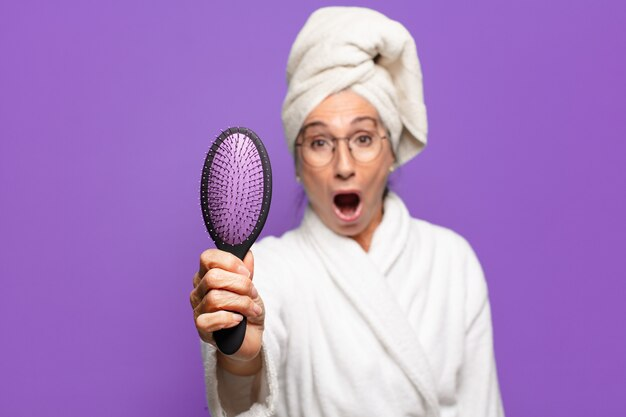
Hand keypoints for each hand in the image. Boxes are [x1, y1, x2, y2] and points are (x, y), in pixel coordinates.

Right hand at [190, 249, 264, 370]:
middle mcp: (198, 290)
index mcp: (207, 275)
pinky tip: (238, 321)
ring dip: (241, 303)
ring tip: (252, 309)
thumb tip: (247, 253)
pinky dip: (229, 319)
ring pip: (215, 298)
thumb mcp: (251, 288)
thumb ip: (246, 271)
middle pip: (213, 277)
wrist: (250, 338)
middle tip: (253, 293)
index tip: (247, 272)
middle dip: (240, 284)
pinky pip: (210, 319)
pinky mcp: (201, 328)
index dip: (229, 262)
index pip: (208, 258)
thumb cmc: (247, 311)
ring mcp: (198, 309)